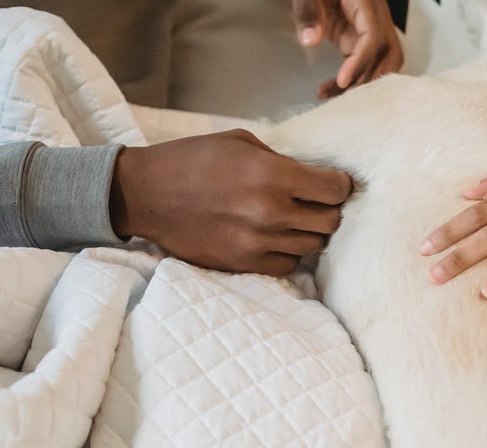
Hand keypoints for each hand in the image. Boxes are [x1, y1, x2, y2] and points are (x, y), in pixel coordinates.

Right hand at [110, 129, 351, 275]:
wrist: (146, 194)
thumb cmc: (193, 160)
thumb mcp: (240, 143)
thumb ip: (282, 160)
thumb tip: (313, 174)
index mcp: (272, 175)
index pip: (334, 190)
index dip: (340, 185)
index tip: (335, 183)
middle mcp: (270, 212)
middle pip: (330, 221)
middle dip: (328, 209)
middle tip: (316, 202)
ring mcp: (258, 242)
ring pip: (312, 246)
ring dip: (308, 232)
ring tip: (293, 219)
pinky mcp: (245, 263)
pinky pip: (288, 265)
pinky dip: (289, 252)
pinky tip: (276, 237)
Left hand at [291, 0, 403, 97]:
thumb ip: (308, 11)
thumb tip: (311, 40)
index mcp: (366, 2)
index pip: (373, 37)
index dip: (361, 62)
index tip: (343, 81)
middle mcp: (375, 17)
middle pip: (389, 54)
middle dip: (370, 79)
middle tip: (346, 96)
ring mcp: (369, 30)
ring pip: (381, 64)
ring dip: (362, 84)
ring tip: (334, 96)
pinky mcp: (358, 39)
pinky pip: (364, 65)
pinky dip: (351, 80)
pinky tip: (329, 90)